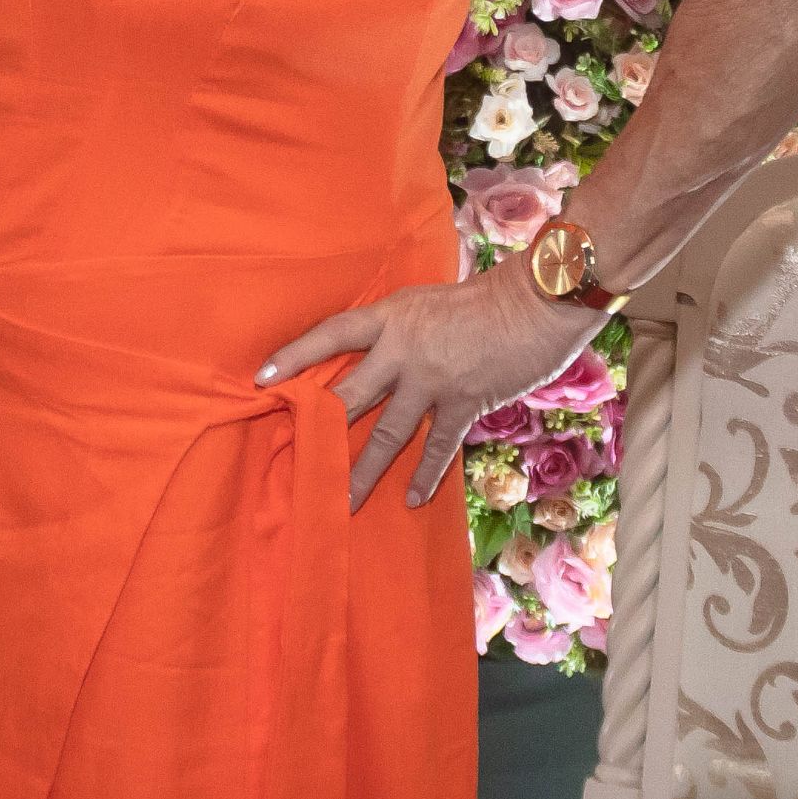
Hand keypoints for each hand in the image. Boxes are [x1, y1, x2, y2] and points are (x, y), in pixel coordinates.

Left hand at [258, 266, 598, 508]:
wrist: (535, 303)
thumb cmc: (484, 298)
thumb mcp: (427, 302)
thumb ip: (400, 332)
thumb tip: (376, 361)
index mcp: (391, 316)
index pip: (331, 334)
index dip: (295, 355)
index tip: (261, 378)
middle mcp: (404, 348)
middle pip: (351, 394)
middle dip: (322, 428)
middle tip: (295, 459)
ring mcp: (433, 379)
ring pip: (388, 432)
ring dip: (364, 469)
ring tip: (344, 500)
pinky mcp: (464, 402)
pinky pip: (438, 446)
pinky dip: (425, 474)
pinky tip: (412, 499)